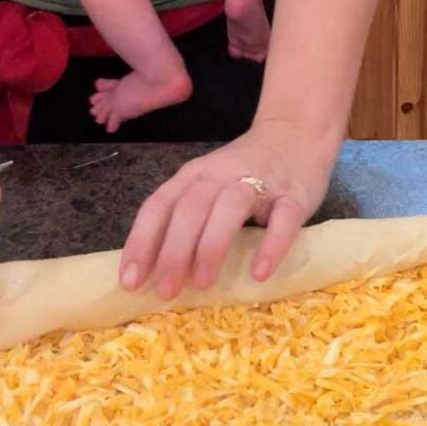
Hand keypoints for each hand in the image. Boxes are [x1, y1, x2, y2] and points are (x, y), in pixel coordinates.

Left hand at [119, 120, 338, 298]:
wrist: (296, 134)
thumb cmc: (244, 171)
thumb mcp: (207, 185)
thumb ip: (185, 217)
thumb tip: (156, 271)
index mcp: (194, 176)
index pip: (159, 206)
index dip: (142, 242)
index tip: (129, 281)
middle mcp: (221, 175)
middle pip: (190, 209)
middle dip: (173, 252)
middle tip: (165, 291)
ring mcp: (260, 182)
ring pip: (230, 209)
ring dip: (211, 247)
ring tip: (202, 284)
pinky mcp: (293, 195)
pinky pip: (282, 220)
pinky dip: (270, 246)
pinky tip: (259, 273)